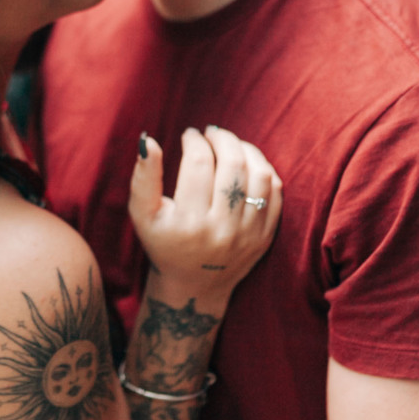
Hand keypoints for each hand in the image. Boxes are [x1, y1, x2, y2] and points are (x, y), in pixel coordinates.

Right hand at [129, 126, 281, 300]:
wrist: (194, 286)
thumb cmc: (164, 243)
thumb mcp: (143, 215)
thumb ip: (143, 177)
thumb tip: (150, 141)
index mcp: (189, 223)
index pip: (198, 163)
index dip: (195, 141)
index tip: (190, 135)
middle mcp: (221, 229)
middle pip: (232, 165)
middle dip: (222, 139)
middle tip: (211, 133)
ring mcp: (248, 234)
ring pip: (259, 175)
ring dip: (245, 149)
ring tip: (230, 144)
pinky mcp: (266, 236)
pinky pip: (275, 192)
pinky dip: (263, 169)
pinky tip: (247, 162)